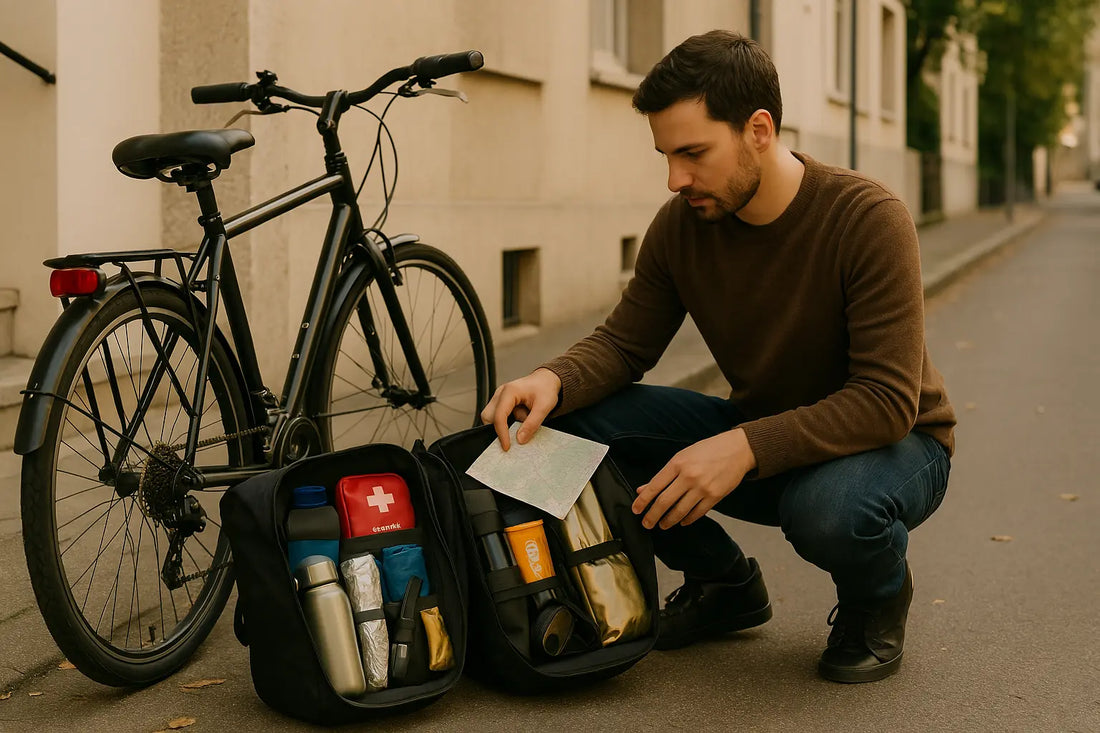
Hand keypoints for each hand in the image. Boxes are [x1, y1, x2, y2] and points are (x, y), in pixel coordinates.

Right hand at [480, 368, 561, 449]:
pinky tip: (522, 416)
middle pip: (489, 417)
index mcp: (509, 391)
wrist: (547, 380)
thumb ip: (532, 424)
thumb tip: (520, 439)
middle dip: (501, 427)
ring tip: (525, 417)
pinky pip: (499, 416)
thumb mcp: (544, 407)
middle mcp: (500, 393)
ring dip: (507, 423)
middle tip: (518, 430)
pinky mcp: (501, 402)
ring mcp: (499, 397)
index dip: (502, 433)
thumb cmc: (545, 389)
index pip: (499, 416)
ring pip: (492, 417)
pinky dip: (509, 421)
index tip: (507, 446)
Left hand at [632, 429, 756, 528]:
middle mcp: (689, 476)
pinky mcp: (715, 497)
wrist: (738, 450)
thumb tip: (644, 489)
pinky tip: (682, 522)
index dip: (642, 501)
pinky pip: (697, 514)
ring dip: (668, 521)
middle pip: (664, 502)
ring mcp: (703, 488)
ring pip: (680, 511)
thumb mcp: (682, 456)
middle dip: (652, 516)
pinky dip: (687, 520)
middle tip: (647, 523)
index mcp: (678, 463)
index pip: (654, 486)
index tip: (636, 510)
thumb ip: (663, 475)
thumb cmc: (709, 450)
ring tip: (663, 525)